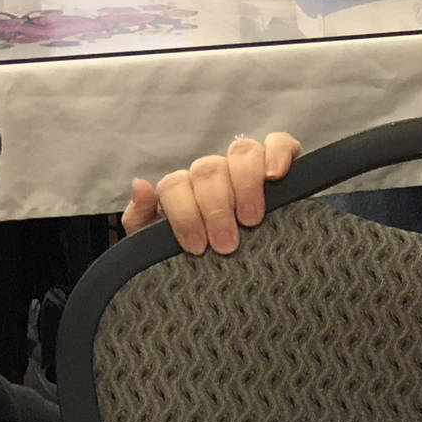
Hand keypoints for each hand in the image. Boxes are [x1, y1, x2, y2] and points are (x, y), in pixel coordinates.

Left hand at [122, 133, 298, 252]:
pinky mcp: (282, 161)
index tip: (197, 247)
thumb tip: (140, 186)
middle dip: (215, 207)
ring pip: (242, 152)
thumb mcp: (163, 246)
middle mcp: (216, 172)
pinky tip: (275, 175)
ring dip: (244, 185)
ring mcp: (248, 165)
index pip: (175, 184)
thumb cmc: (205, 257)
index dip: (183, 214)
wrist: (245, 278)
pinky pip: (280, 143)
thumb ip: (143, 219)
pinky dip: (278, 153)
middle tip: (226, 245)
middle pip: (208, 169)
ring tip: (251, 220)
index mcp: (186, 189)